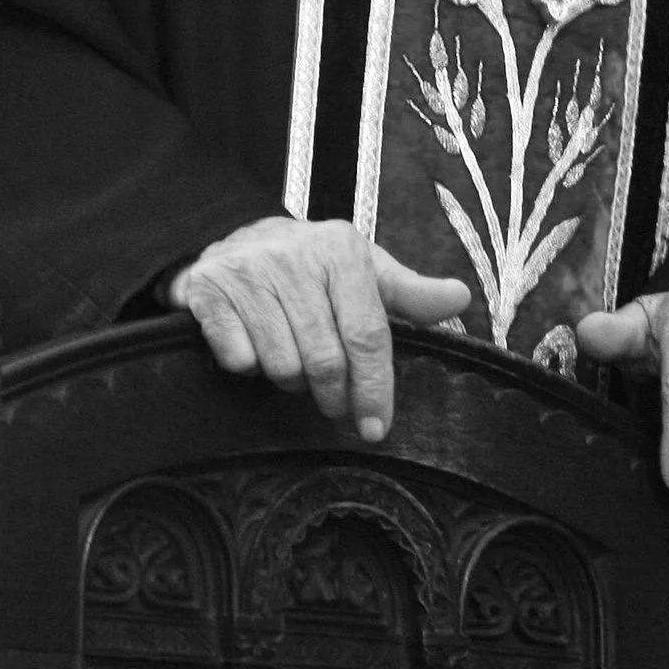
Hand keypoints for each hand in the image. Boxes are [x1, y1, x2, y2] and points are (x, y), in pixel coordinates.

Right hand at [167, 217, 470, 440]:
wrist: (232, 240)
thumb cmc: (310, 267)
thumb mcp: (362, 271)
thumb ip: (409, 293)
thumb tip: (459, 297)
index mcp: (341, 250)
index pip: (368, 334)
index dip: (374, 388)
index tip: (377, 428)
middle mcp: (295, 256)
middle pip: (325, 359)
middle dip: (332, 394)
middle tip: (331, 401)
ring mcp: (248, 271)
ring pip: (282, 365)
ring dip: (290, 379)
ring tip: (292, 363)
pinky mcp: (209, 290)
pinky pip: (239, 358)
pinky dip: (249, 367)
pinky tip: (253, 347)